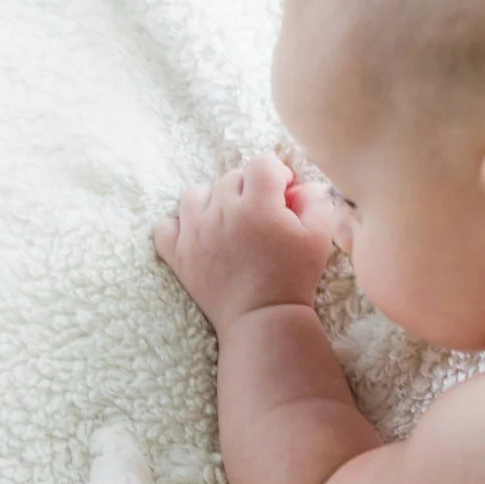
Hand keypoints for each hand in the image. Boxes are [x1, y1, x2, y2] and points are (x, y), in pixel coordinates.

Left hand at [152, 152, 339, 329]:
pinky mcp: (179, 255)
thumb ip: (314, 201)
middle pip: (231, 178)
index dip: (276, 174)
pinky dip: (179, 226)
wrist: (263, 320)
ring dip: (212, 201)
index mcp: (258, 204)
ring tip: (227, 221)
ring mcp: (195, 232)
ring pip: (196, 194)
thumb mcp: (318, 237)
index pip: (262, 163)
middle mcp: (222, 212)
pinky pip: (165, 226)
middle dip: (249, 190)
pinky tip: (198, 236)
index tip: (283, 194)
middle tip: (261, 217)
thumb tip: (300, 185)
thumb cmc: (295, 279)